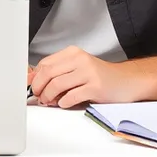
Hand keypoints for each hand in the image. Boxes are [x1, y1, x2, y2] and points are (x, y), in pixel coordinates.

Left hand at [28, 46, 150, 107]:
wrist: (127, 82)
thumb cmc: (100, 77)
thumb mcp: (77, 69)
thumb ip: (57, 73)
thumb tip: (31, 79)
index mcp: (73, 53)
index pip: (45, 63)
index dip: (34, 77)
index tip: (30, 87)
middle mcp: (80, 60)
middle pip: (48, 73)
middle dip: (38, 88)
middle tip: (38, 96)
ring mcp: (88, 73)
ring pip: (56, 84)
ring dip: (48, 97)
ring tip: (50, 101)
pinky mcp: (95, 87)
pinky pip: (71, 96)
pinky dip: (63, 103)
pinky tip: (64, 103)